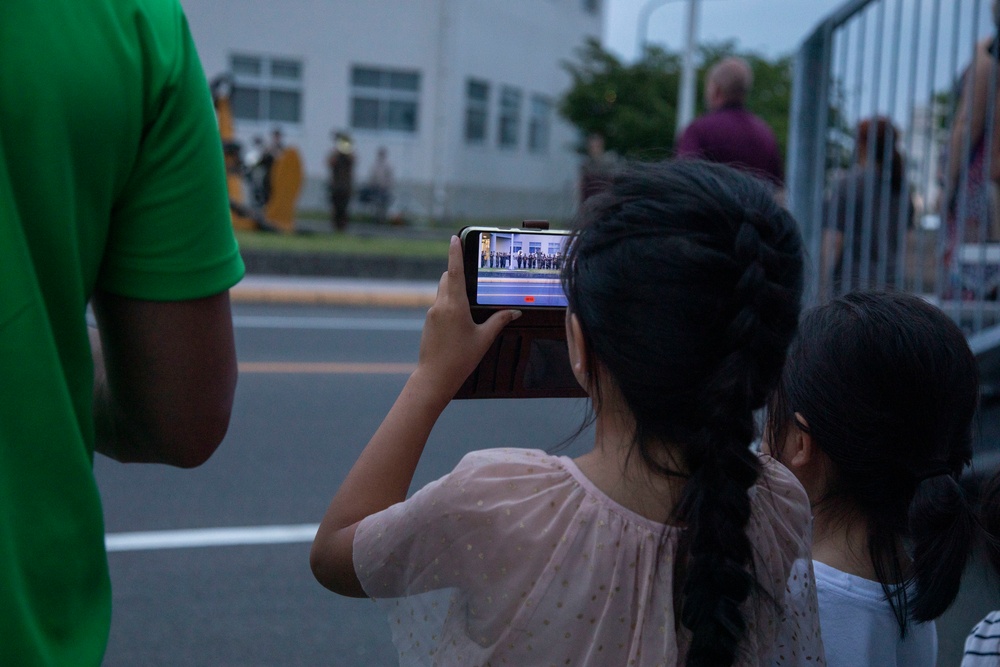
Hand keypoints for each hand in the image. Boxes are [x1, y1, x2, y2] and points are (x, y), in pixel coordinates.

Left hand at [412, 236, 520, 402]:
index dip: (455, 253)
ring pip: (442, 292)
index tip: (455, 238)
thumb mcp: (484, 339)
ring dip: (453, 290)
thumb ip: (499, 321)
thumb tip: (515, 311)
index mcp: (455, 305)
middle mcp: (440, 305)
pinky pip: (440, 305)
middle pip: (447, 279)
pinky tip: (460, 319)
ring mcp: (432, 313)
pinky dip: (449, 304)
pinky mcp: (428, 322)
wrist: (434, 378)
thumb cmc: (460, 359)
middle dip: (457, 273)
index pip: (454, 271)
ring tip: (470, 301)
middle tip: (471, 273)